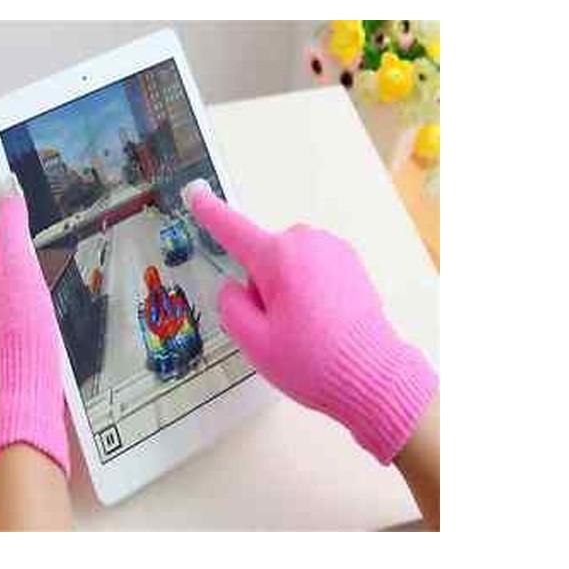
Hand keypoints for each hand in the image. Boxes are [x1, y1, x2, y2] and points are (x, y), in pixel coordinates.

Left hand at [0, 180, 68, 476]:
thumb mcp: (19, 266)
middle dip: (29, 238)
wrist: (32, 382)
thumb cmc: (23, 326)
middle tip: (57, 223)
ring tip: (64, 252)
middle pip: (10, 253)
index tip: (40, 197)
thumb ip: (13, 226)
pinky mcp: (23, 329)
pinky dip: (46, 287)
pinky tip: (62, 291)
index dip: (17, 213)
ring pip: (23, 276)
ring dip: (40, 263)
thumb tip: (7, 184)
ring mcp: (6, 312)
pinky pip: (33, 297)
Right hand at [183, 180, 437, 463]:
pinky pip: (312, 267)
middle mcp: (307, 242)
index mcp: (278, 257)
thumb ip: (231, 306)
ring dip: (287, 288)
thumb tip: (234, 286)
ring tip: (307, 328)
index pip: (232, 230)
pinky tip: (324, 320)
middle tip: (281, 328)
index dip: (210, 212)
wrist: (373, 377)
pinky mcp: (351, 261)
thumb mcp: (254, 342)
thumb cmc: (312, 361)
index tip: (195, 192)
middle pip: (263, 257)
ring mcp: (333, 249)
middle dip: (262, 287)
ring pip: (288, 263)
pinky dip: (309, 289)